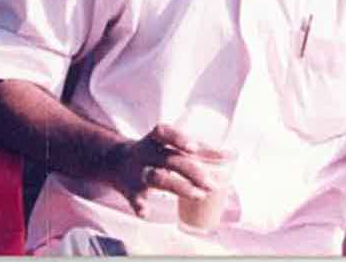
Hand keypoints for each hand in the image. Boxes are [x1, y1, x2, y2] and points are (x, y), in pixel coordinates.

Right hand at [107, 124, 223, 215]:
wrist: (115, 162)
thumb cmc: (153, 152)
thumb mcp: (168, 146)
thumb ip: (196, 150)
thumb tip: (231, 154)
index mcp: (155, 140)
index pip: (164, 133)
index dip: (179, 138)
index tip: (194, 147)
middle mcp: (145, 153)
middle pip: (169, 160)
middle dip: (192, 171)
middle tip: (212, 184)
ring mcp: (137, 171)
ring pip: (157, 178)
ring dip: (178, 187)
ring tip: (198, 195)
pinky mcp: (130, 190)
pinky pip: (134, 198)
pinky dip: (139, 205)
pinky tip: (145, 212)